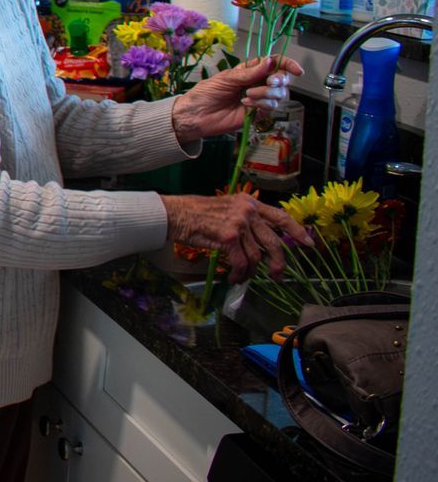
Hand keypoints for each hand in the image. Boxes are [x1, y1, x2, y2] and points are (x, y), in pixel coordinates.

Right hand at [162, 193, 311, 282]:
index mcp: (248, 203)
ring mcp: (238, 223)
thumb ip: (245, 221)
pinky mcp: (228, 237)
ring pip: (256, 256)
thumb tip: (260, 243)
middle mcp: (247, 211)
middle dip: (278, 263)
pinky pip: (240, 262)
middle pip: (273, 242)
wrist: (173, 214)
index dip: (296, 231)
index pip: (280, 216)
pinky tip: (232, 278)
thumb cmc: (194, 214)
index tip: (308, 243)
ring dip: (250, 272)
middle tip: (278, 276)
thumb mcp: (225, 210)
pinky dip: (238, 274)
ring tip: (241, 278)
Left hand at [171, 55, 301, 143]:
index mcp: (250, 71)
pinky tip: (247, 104)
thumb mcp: (226, 78)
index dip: (288, 65)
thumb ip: (250, 72)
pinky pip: (271, 107)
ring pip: (279, 94)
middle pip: (282, 80)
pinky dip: (262, 104)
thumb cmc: (205, 94)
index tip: (296, 70)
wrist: (196, 115)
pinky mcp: (258, 113)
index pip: (275, 64)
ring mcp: (259, 99)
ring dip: (266, 94)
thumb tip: (270, 62)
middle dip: (279, 80)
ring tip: (247, 96)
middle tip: (268, 83)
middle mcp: (257, 84)